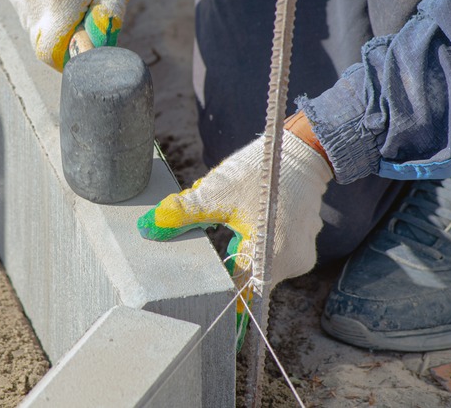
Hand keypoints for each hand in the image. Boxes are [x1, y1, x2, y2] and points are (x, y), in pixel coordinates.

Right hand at [4, 0, 131, 70]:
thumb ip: (106, 21)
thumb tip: (96, 53)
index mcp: (58, 2)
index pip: (50, 54)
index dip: (66, 59)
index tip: (82, 51)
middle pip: (42, 42)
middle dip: (63, 39)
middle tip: (83, 18)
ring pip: (34, 27)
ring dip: (52, 23)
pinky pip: (27, 10)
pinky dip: (43, 7)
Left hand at [138, 131, 332, 286]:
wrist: (300, 149)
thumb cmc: (258, 172)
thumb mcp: (215, 194)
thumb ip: (181, 214)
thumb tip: (147, 227)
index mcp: (269, 260)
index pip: (237, 292)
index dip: (217, 292)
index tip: (203, 300)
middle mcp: (291, 265)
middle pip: (248, 277)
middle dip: (228, 259)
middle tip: (220, 236)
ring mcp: (301, 255)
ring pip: (259, 263)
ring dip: (242, 248)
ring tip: (238, 219)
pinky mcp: (303, 242)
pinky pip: (272, 251)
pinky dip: (257, 241)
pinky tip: (251, 217)